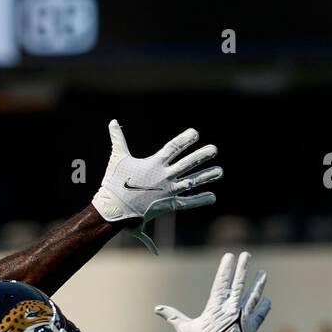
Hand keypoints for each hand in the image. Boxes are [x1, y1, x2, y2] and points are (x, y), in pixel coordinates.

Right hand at [91, 120, 221, 253]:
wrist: (114, 209)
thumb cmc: (114, 183)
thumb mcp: (117, 158)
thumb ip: (118, 139)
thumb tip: (112, 121)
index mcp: (154, 164)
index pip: (174, 147)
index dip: (185, 139)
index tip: (195, 133)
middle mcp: (164, 176)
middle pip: (188, 163)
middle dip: (202, 155)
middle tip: (214, 150)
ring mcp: (168, 191)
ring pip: (192, 182)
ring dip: (207, 176)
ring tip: (219, 171)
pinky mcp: (168, 205)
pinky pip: (188, 202)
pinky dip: (200, 200)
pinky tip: (212, 197)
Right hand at [154, 251, 269, 331]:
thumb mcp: (185, 330)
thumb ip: (173, 316)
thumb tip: (157, 309)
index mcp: (215, 307)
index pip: (221, 282)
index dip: (226, 268)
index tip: (229, 256)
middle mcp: (231, 309)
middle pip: (239, 284)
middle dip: (243, 268)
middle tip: (246, 255)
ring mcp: (244, 318)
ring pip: (254, 296)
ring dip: (259, 284)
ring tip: (263, 274)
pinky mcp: (252, 327)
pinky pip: (261, 313)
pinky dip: (264, 305)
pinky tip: (266, 299)